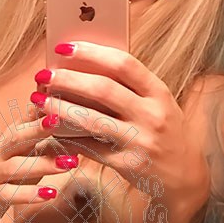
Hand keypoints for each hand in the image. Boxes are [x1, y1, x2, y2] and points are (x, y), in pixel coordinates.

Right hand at [0, 109, 78, 222]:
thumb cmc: (2, 172)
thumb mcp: (20, 151)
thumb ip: (40, 137)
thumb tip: (68, 119)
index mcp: (9, 139)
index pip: (24, 119)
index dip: (40, 107)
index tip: (59, 96)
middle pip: (17, 136)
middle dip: (38, 128)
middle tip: (60, 119)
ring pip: (16, 166)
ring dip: (44, 164)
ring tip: (71, 163)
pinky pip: (11, 194)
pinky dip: (30, 194)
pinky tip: (51, 194)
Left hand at [31, 41, 209, 214]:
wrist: (185, 175)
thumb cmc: (162, 129)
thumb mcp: (157, 102)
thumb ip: (129, 84)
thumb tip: (83, 62)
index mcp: (159, 92)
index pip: (123, 64)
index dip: (91, 53)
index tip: (64, 47)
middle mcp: (152, 115)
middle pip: (103, 90)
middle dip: (68, 79)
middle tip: (43, 75)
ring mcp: (140, 141)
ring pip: (92, 121)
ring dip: (60, 109)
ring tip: (38, 100)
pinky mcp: (127, 165)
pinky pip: (89, 148)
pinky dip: (66, 137)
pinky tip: (49, 128)